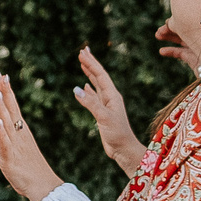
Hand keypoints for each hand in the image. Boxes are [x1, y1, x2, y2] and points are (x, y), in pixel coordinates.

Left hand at [0, 72, 61, 200]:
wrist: (43, 185)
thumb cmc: (28, 165)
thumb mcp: (12, 142)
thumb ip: (2, 125)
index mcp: (20, 129)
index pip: (11, 105)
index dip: (5, 89)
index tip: (0, 73)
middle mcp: (19, 133)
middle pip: (10, 108)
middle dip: (4, 91)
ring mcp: (15, 145)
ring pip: (7, 123)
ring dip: (2, 108)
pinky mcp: (10, 157)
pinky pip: (5, 143)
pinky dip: (1, 132)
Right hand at [72, 48, 146, 175]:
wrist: (123, 149)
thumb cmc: (117, 134)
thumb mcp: (103, 118)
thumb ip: (91, 104)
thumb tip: (76, 89)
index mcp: (112, 95)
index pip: (100, 75)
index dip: (91, 63)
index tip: (82, 53)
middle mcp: (110, 97)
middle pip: (99, 76)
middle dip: (91, 63)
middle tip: (83, 51)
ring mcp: (107, 104)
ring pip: (96, 84)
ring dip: (89, 73)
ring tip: (83, 63)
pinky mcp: (103, 112)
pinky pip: (94, 96)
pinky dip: (89, 89)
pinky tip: (84, 86)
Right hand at [154, 19, 194, 69]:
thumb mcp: (188, 24)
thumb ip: (177, 22)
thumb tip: (169, 21)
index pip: (190, 19)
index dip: (178, 19)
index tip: (167, 21)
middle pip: (186, 29)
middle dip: (171, 28)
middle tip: (159, 29)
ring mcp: (200, 47)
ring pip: (183, 40)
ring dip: (170, 37)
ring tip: (158, 36)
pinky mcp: (195, 59)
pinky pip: (182, 53)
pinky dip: (171, 51)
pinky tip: (162, 51)